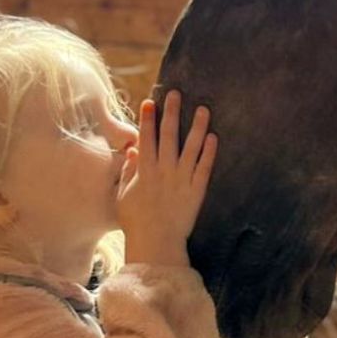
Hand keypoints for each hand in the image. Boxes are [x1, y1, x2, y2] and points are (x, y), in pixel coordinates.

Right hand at [115, 91, 216, 267]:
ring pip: (191, 147)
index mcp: (144, 171)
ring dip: (197, 126)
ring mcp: (181, 180)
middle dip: (171, 113)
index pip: (146, 138)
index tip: (151, 102)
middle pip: (168, 136)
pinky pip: (204, 167)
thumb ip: (128, 171)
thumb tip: (132, 150)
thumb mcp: (123, 195)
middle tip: (175, 94)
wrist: (156, 243)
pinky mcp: (196, 191)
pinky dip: (209, 152)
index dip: (148, 119)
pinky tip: (213, 137)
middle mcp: (164, 171)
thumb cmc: (135, 221)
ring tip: (203, 109)